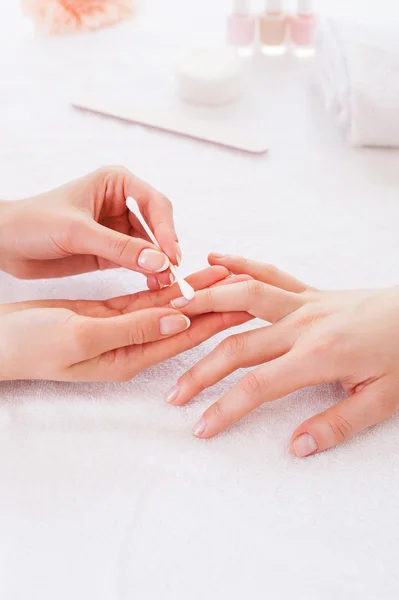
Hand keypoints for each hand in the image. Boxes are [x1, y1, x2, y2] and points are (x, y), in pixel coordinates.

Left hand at [0, 166, 178, 288]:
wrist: (5, 244)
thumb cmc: (33, 222)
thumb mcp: (77, 231)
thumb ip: (119, 247)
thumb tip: (159, 261)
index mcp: (116, 183)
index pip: (155, 204)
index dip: (167, 229)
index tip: (171, 255)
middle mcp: (121, 204)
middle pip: (158, 226)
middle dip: (166, 250)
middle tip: (172, 274)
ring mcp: (118, 230)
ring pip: (150, 247)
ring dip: (158, 265)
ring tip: (164, 284)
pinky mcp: (111, 252)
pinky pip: (137, 263)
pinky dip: (147, 274)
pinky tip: (152, 285)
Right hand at [0, 266, 248, 381]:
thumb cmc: (30, 343)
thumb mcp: (81, 336)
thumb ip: (131, 329)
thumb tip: (180, 323)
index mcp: (128, 360)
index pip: (183, 338)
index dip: (217, 320)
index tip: (248, 305)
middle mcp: (131, 348)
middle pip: (183, 326)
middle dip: (216, 306)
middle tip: (249, 288)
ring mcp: (120, 330)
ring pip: (167, 310)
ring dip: (195, 294)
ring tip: (226, 277)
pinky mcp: (107, 314)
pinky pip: (144, 300)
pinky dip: (166, 288)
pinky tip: (187, 278)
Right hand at [166, 254, 398, 456]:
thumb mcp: (382, 400)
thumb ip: (338, 424)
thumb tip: (297, 446)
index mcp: (319, 355)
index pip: (258, 386)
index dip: (225, 409)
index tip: (201, 427)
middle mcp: (303, 325)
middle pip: (238, 345)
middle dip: (201, 371)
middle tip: (175, 393)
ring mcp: (304, 302)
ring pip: (243, 297)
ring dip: (206, 302)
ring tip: (174, 311)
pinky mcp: (310, 291)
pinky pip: (268, 273)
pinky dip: (240, 265)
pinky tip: (215, 260)